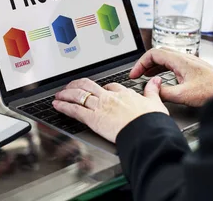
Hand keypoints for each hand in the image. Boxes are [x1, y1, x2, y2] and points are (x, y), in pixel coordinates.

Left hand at [53, 78, 167, 142]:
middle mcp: (109, 97)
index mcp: (124, 94)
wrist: (146, 132)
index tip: (98, 89)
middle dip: (77, 85)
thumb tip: (155, 81)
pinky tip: (57, 105)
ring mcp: (99, 106)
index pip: (110, 87)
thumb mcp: (155, 102)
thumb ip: (153, 91)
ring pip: (78, 95)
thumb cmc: (151, 121)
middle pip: (88, 86)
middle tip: (70, 87)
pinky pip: (74, 109)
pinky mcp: (92, 118)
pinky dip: (63, 106)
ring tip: (59, 95)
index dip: (101, 87)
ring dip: (66, 94)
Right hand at [130, 49, 212, 106]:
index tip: (134, 74)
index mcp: (179, 60)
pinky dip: (162, 69)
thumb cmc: (212, 89)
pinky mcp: (192, 68)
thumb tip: (153, 92)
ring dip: (153, 66)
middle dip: (145, 64)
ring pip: (165, 58)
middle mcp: (183, 58)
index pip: (153, 54)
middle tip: (137, 74)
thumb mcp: (183, 95)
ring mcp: (188, 62)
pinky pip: (172, 64)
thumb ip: (164, 93)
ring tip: (145, 75)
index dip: (140, 63)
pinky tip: (161, 78)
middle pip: (158, 54)